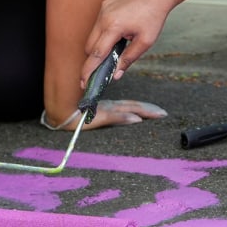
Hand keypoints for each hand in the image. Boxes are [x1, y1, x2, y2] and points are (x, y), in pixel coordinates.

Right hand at [41, 100, 168, 130]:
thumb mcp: (98, 116)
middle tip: (164, 114)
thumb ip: (115, 117)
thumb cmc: (78, 115)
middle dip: (150, 110)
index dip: (147, 108)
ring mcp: (106, 110)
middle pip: (134, 107)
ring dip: (144, 112)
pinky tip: (135, 119)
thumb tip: (135, 119)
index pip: (133, 106)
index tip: (161, 112)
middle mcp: (111, 107)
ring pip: (129, 110)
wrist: (61, 114)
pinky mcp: (99, 115)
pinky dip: (125, 118)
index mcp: (112, 107)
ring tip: (158, 115)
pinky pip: (114, 116)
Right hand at [80, 0, 175, 87]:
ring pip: (92, 35)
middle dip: (95, 59)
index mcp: (114, 27)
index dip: (89, 70)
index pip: (96, 54)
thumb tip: (115, 75)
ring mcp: (103, 10)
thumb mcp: (145, 42)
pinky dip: (104, 33)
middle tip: (104, 68)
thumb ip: (128, 59)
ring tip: (118, 46)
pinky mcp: (104, 5)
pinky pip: (98, 24)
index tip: (84, 83)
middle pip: (90, 46)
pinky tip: (119, 33)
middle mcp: (104, 17)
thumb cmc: (154, 17)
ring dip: (100, 45)